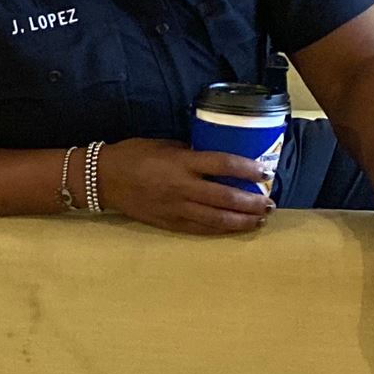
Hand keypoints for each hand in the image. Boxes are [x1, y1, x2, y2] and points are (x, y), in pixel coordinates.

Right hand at [97, 139, 272, 235]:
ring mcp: (175, 208)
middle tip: (270, 202)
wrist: (103, 179)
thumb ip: (192, 152)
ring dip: (242, 220)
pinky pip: (200, 229)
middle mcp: (181, 187)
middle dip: (252, 202)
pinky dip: (221, 229)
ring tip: (260, 218)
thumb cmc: (133, 154)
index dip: (248, 169)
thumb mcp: (165, 144)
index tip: (265, 172)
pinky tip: (236, 228)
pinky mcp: (169, 222)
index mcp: (181, 163)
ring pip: (216, 218)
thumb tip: (216, 159)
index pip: (223, 165)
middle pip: (226, 197)